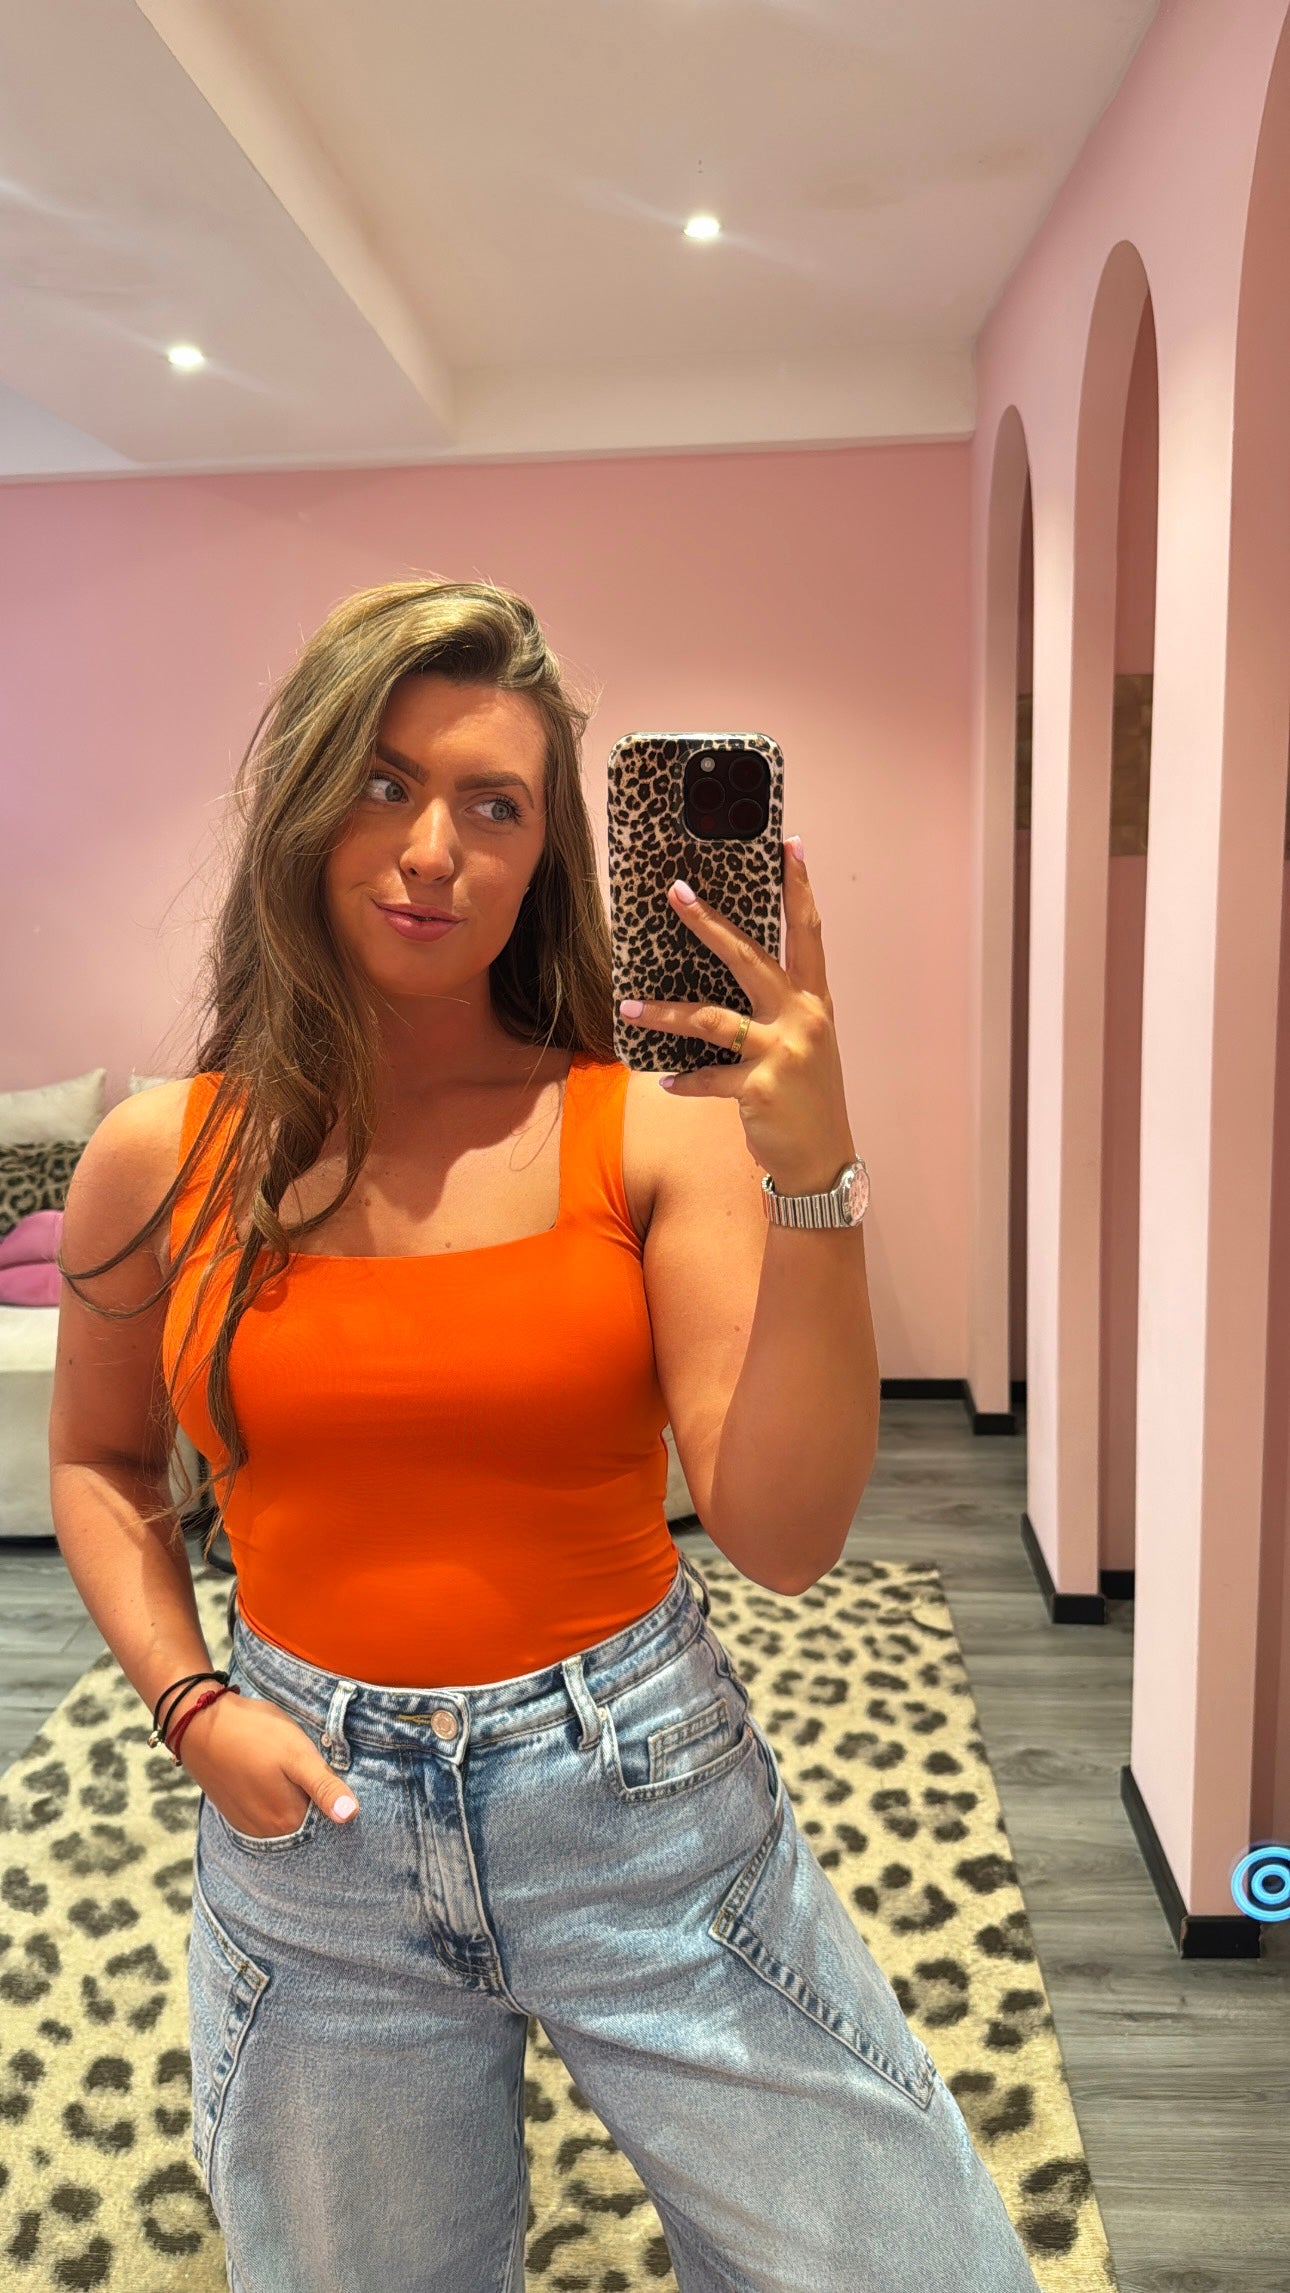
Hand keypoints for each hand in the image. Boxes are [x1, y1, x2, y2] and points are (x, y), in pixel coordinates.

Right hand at [177, 1687, 360, 1833]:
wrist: (200, 1722)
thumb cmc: (254, 1735)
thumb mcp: (298, 1754)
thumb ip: (324, 1787)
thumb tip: (351, 1815)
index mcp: (288, 1822)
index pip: (327, 1820)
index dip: (333, 1796)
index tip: (328, 1772)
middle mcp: (267, 1833)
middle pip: (306, 1820)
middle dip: (313, 1797)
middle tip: (303, 1765)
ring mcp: (248, 1824)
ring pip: (286, 1815)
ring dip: (292, 1796)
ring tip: (284, 1768)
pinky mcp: (235, 1812)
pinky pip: (266, 1811)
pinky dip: (274, 1797)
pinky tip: (269, 1774)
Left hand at [618, 837, 857, 1194]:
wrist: (824, 1161)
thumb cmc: (808, 1095)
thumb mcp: (805, 1043)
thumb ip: (778, 1007)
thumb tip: (726, 970)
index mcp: (814, 1001)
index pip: (808, 932)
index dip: (799, 887)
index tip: (788, 843)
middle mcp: (802, 1019)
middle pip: (749, 958)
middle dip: (709, 924)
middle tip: (676, 894)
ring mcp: (782, 1054)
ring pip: (711, 1019)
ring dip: (663, 1013)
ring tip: (626, 1007)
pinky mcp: (759, 1089)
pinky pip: (706, 1077)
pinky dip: (683, 1080)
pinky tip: (665, 1081)